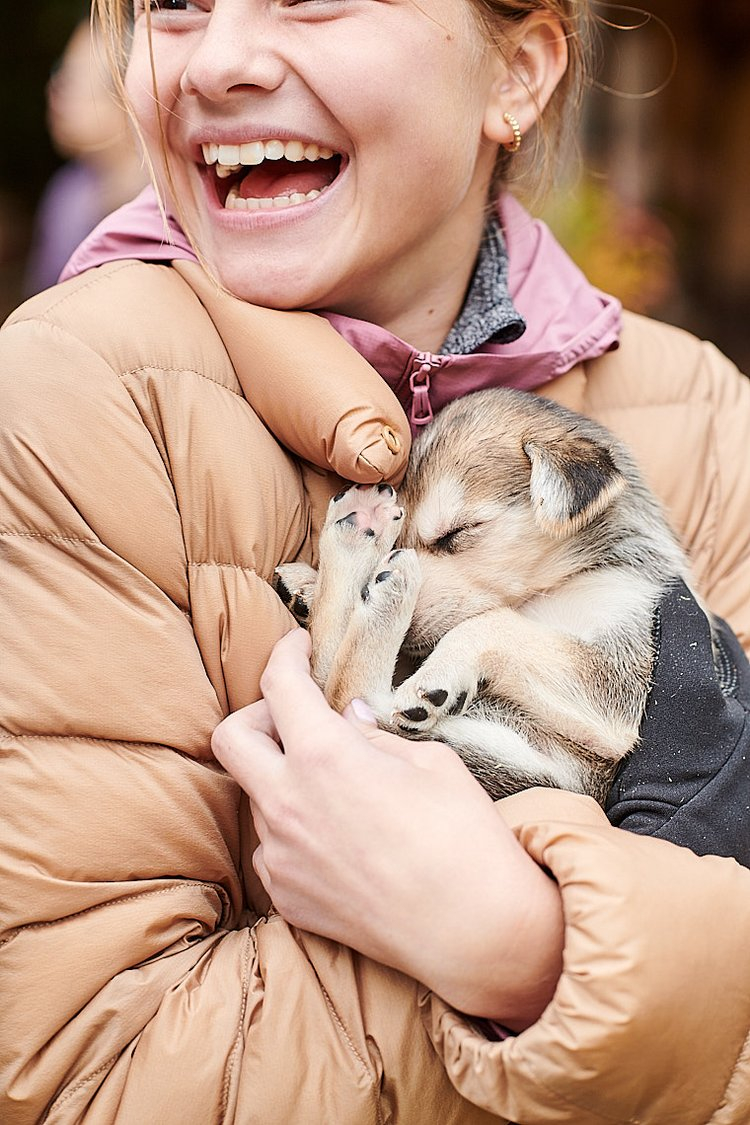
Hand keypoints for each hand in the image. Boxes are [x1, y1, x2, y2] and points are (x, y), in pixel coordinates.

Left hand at [211, 629, 562, 1027]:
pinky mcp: (286, 898)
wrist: (475, 932)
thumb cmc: (464, 837)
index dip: (285, 654)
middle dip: (258, 715)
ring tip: (339, 789)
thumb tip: (350, 721)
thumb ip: (375, 737)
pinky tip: (339, 839)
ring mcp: (280, 856)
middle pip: (231, 738)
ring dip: (284, 779)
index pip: (278, 685)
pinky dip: (294, 831)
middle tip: (299, 717)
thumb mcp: (431, 762)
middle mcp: (287, 803)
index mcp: (323, 756)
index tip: (299, 647)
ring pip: (257, 796)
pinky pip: (272, 849)